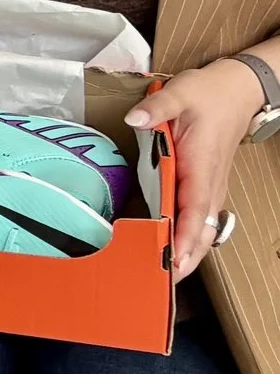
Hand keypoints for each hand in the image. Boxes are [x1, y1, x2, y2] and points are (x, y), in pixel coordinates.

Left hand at [126, 60, 264, 281]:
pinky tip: (175, 252)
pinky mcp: (207, 185)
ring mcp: (211, 187)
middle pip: (201, 230)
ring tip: (166, 278)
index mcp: (201, 167)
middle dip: (186, 258)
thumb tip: (136, 119)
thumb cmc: (208, 94)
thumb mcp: (179, 94)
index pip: (194, 210)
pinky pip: (201, 219)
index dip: (183, 238)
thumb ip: (156, 109)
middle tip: (162, 284)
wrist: (238, 89)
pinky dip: (190, 239)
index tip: (172, 260)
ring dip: (189, 253)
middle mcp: (209, 183)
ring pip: (204, 228)